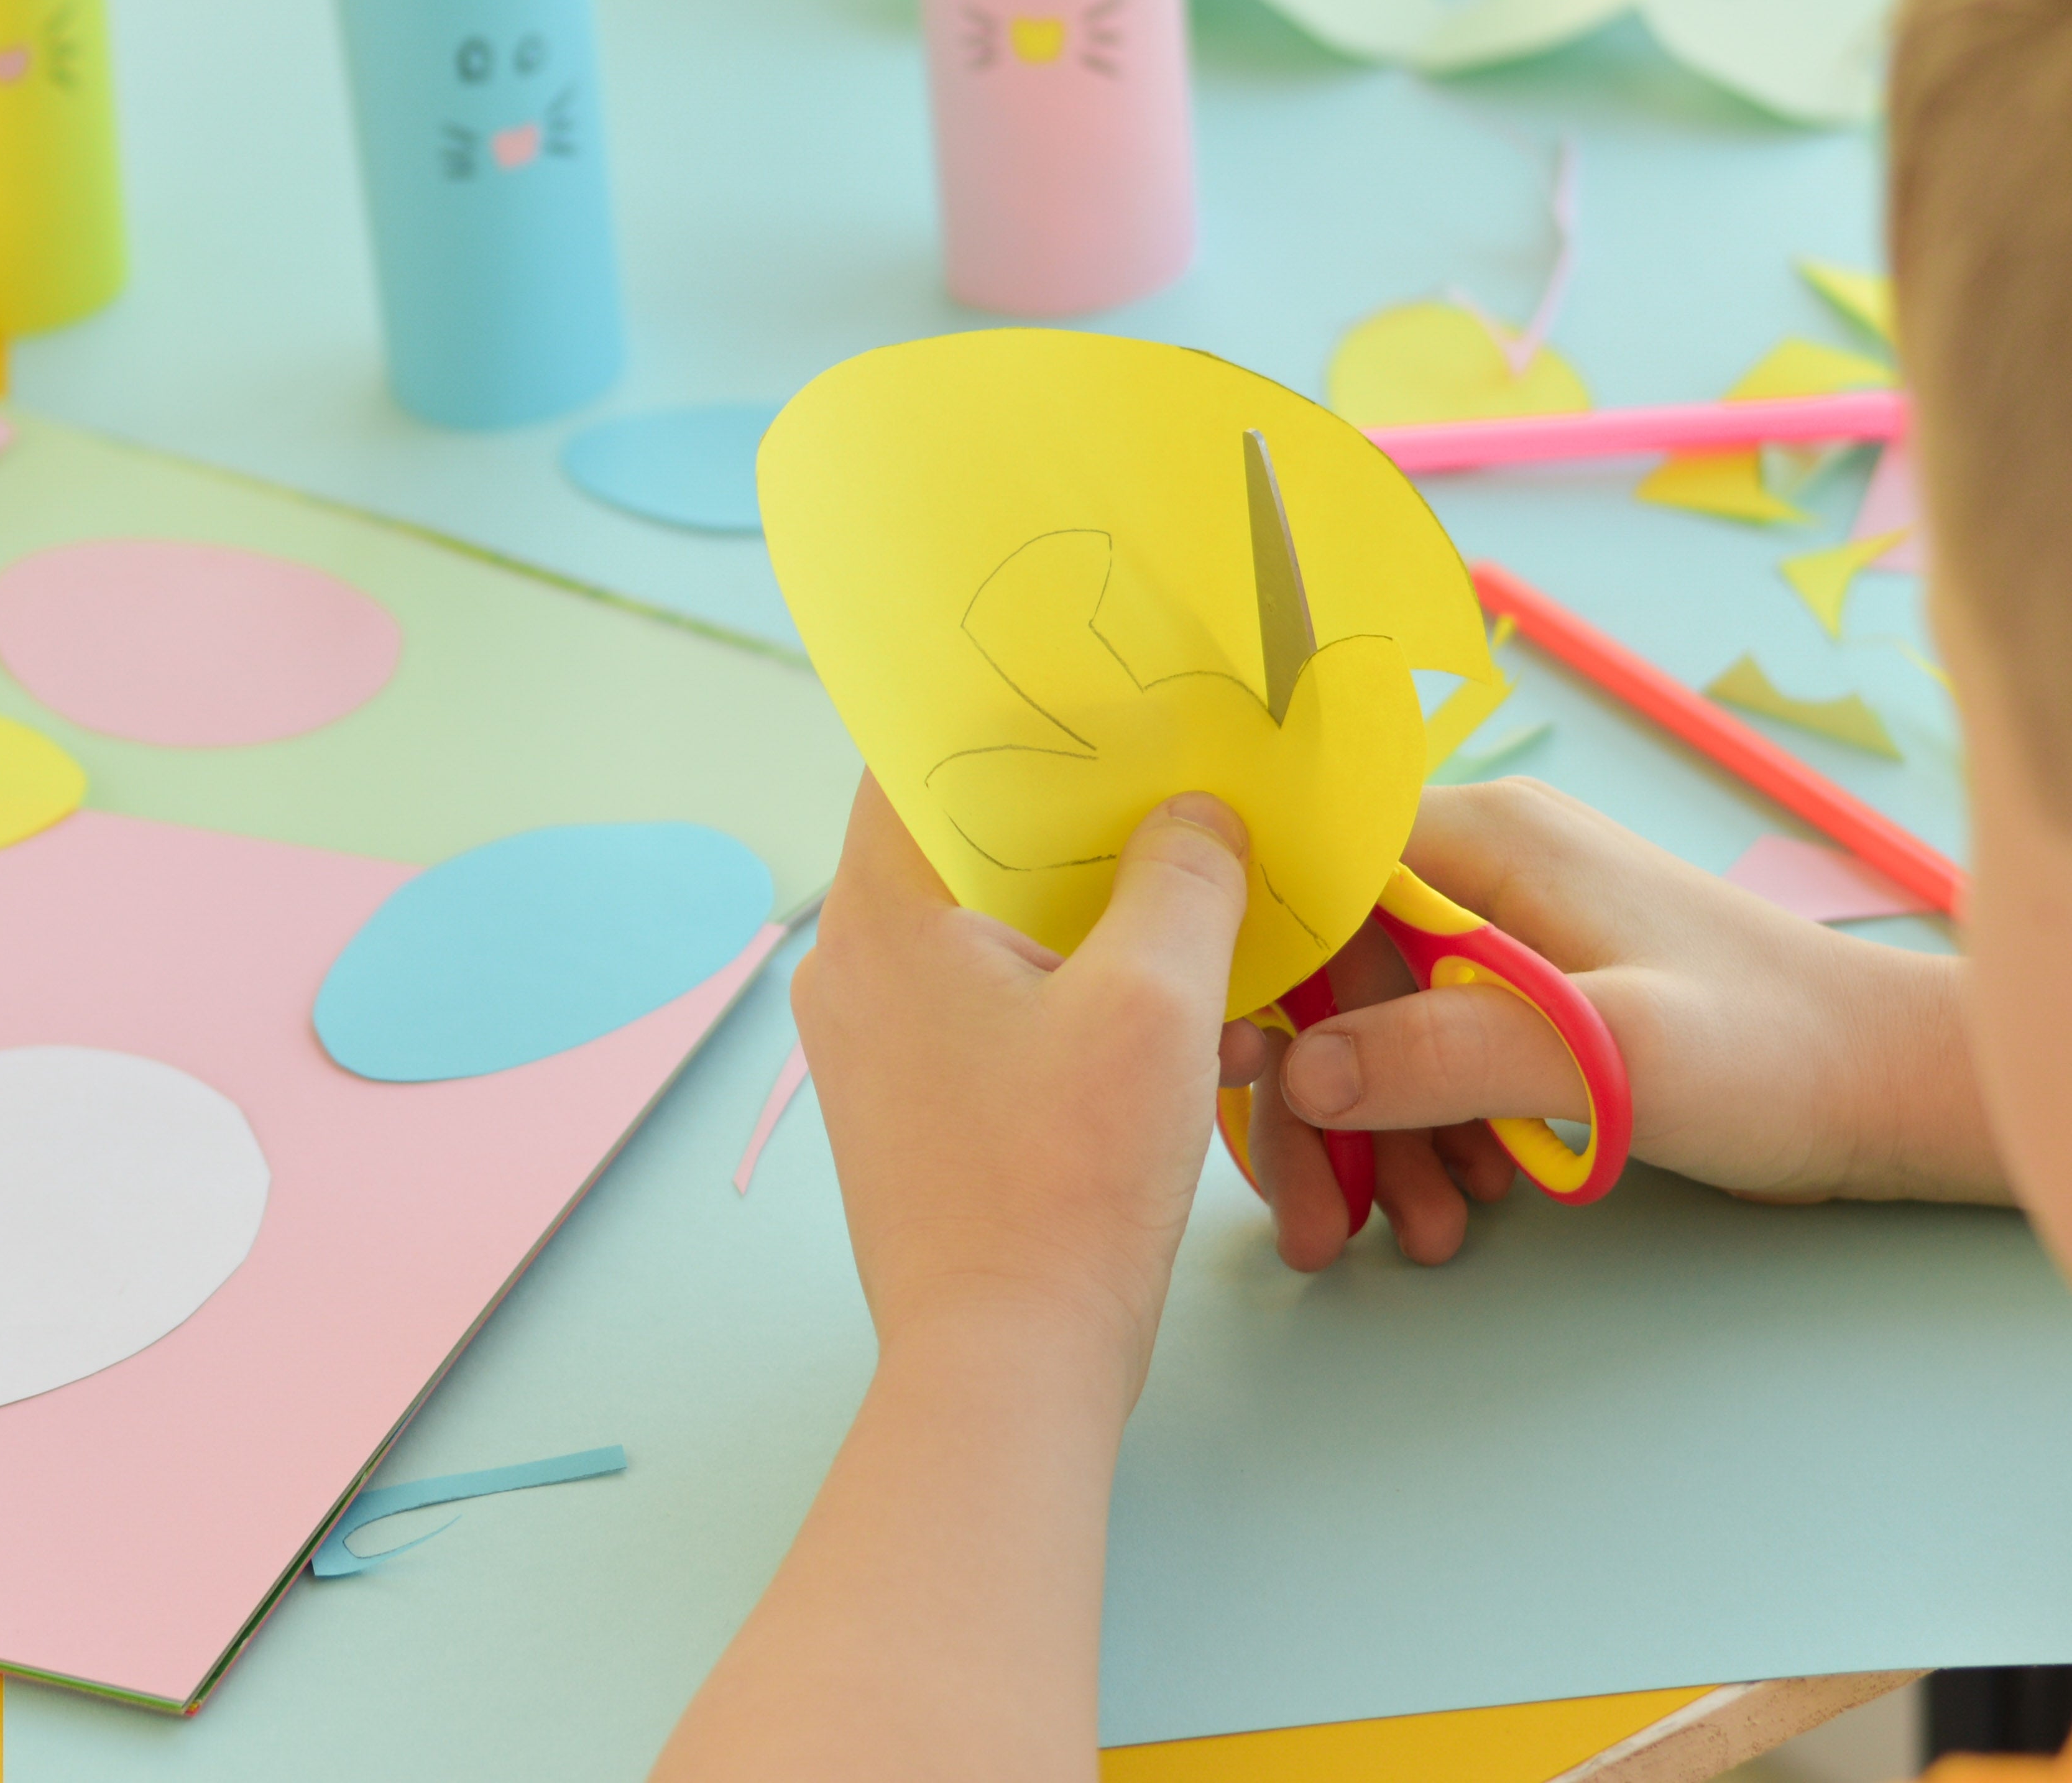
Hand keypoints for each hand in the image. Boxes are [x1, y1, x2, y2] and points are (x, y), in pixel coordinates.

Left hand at [796, 775, 1261, 1400]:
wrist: (1006, 1369)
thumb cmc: (1064, 1184)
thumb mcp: (1155, 1003)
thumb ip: (1184, 879)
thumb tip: (1200, 813)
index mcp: (881, 917)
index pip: (918, 759)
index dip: (1011, 719)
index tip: (1105, 703)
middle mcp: (857, 969)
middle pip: (971, 846)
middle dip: (1088, 827)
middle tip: (1185, 797)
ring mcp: (882, 1045)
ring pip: (1002, 936)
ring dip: (1108, 927)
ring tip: (1214, 924)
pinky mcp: (921, 1109)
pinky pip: (1006, 1014)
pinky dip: (1090, 1005)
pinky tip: (1201, 1035)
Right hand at [1235, 778, 2007, 1271]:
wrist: (1898, 1093)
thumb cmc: (1780, 1051)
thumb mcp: (1613, 1054)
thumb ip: (1450, 1055)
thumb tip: (1305, 1073)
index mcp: (1486, 839)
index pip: (1310, 871)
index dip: (1255, 965)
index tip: (1231, 1067)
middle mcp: (1483, 871)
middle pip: (1331, 967)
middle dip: (1315, 1095)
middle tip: (1314, 1216)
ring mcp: (1508, 938)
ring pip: (1374, 1026)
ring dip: (1374, 1137)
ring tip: (1412, 1236)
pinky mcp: (1535, 1002)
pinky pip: (1432, 1059)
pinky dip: (1428, 1137)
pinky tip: (1460, 1205)